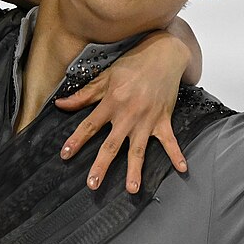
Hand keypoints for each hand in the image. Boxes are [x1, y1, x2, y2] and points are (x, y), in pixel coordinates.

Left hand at [54, 30, 191, 192]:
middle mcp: (128, 115)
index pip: (89, 126)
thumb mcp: (106, 76)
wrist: (163, 54)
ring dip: (135, 170)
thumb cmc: (134, 64)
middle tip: (93, 184)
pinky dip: (177, 154)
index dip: (76, 140)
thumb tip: (61, 104)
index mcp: (111, 103)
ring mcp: (147, 120)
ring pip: (138, 150)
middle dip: (102, 165)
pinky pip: (170, 141)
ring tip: (132, 189)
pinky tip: (182, 169)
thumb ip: (84, 94)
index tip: (66, 155)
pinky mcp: (163, 120)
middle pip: (112, 145)